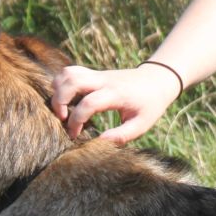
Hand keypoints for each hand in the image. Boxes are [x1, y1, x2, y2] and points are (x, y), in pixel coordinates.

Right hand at [48, 64, 181, 142]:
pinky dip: (62, 84)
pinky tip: (69, 101)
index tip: (75, 134)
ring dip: (58, 90)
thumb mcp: (142, 124)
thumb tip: (100, 142)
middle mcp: (103, 81)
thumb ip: (122, 135)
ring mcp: (97, 74)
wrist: (157, 79)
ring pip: (68, 72)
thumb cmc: (150, 104)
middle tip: (62, 118)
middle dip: (59, 101)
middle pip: (72, 80)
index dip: (76, 120)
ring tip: (62, 108)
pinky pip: (71, 72)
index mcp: (116, 94)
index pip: (88, 103)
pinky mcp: (94, 73)